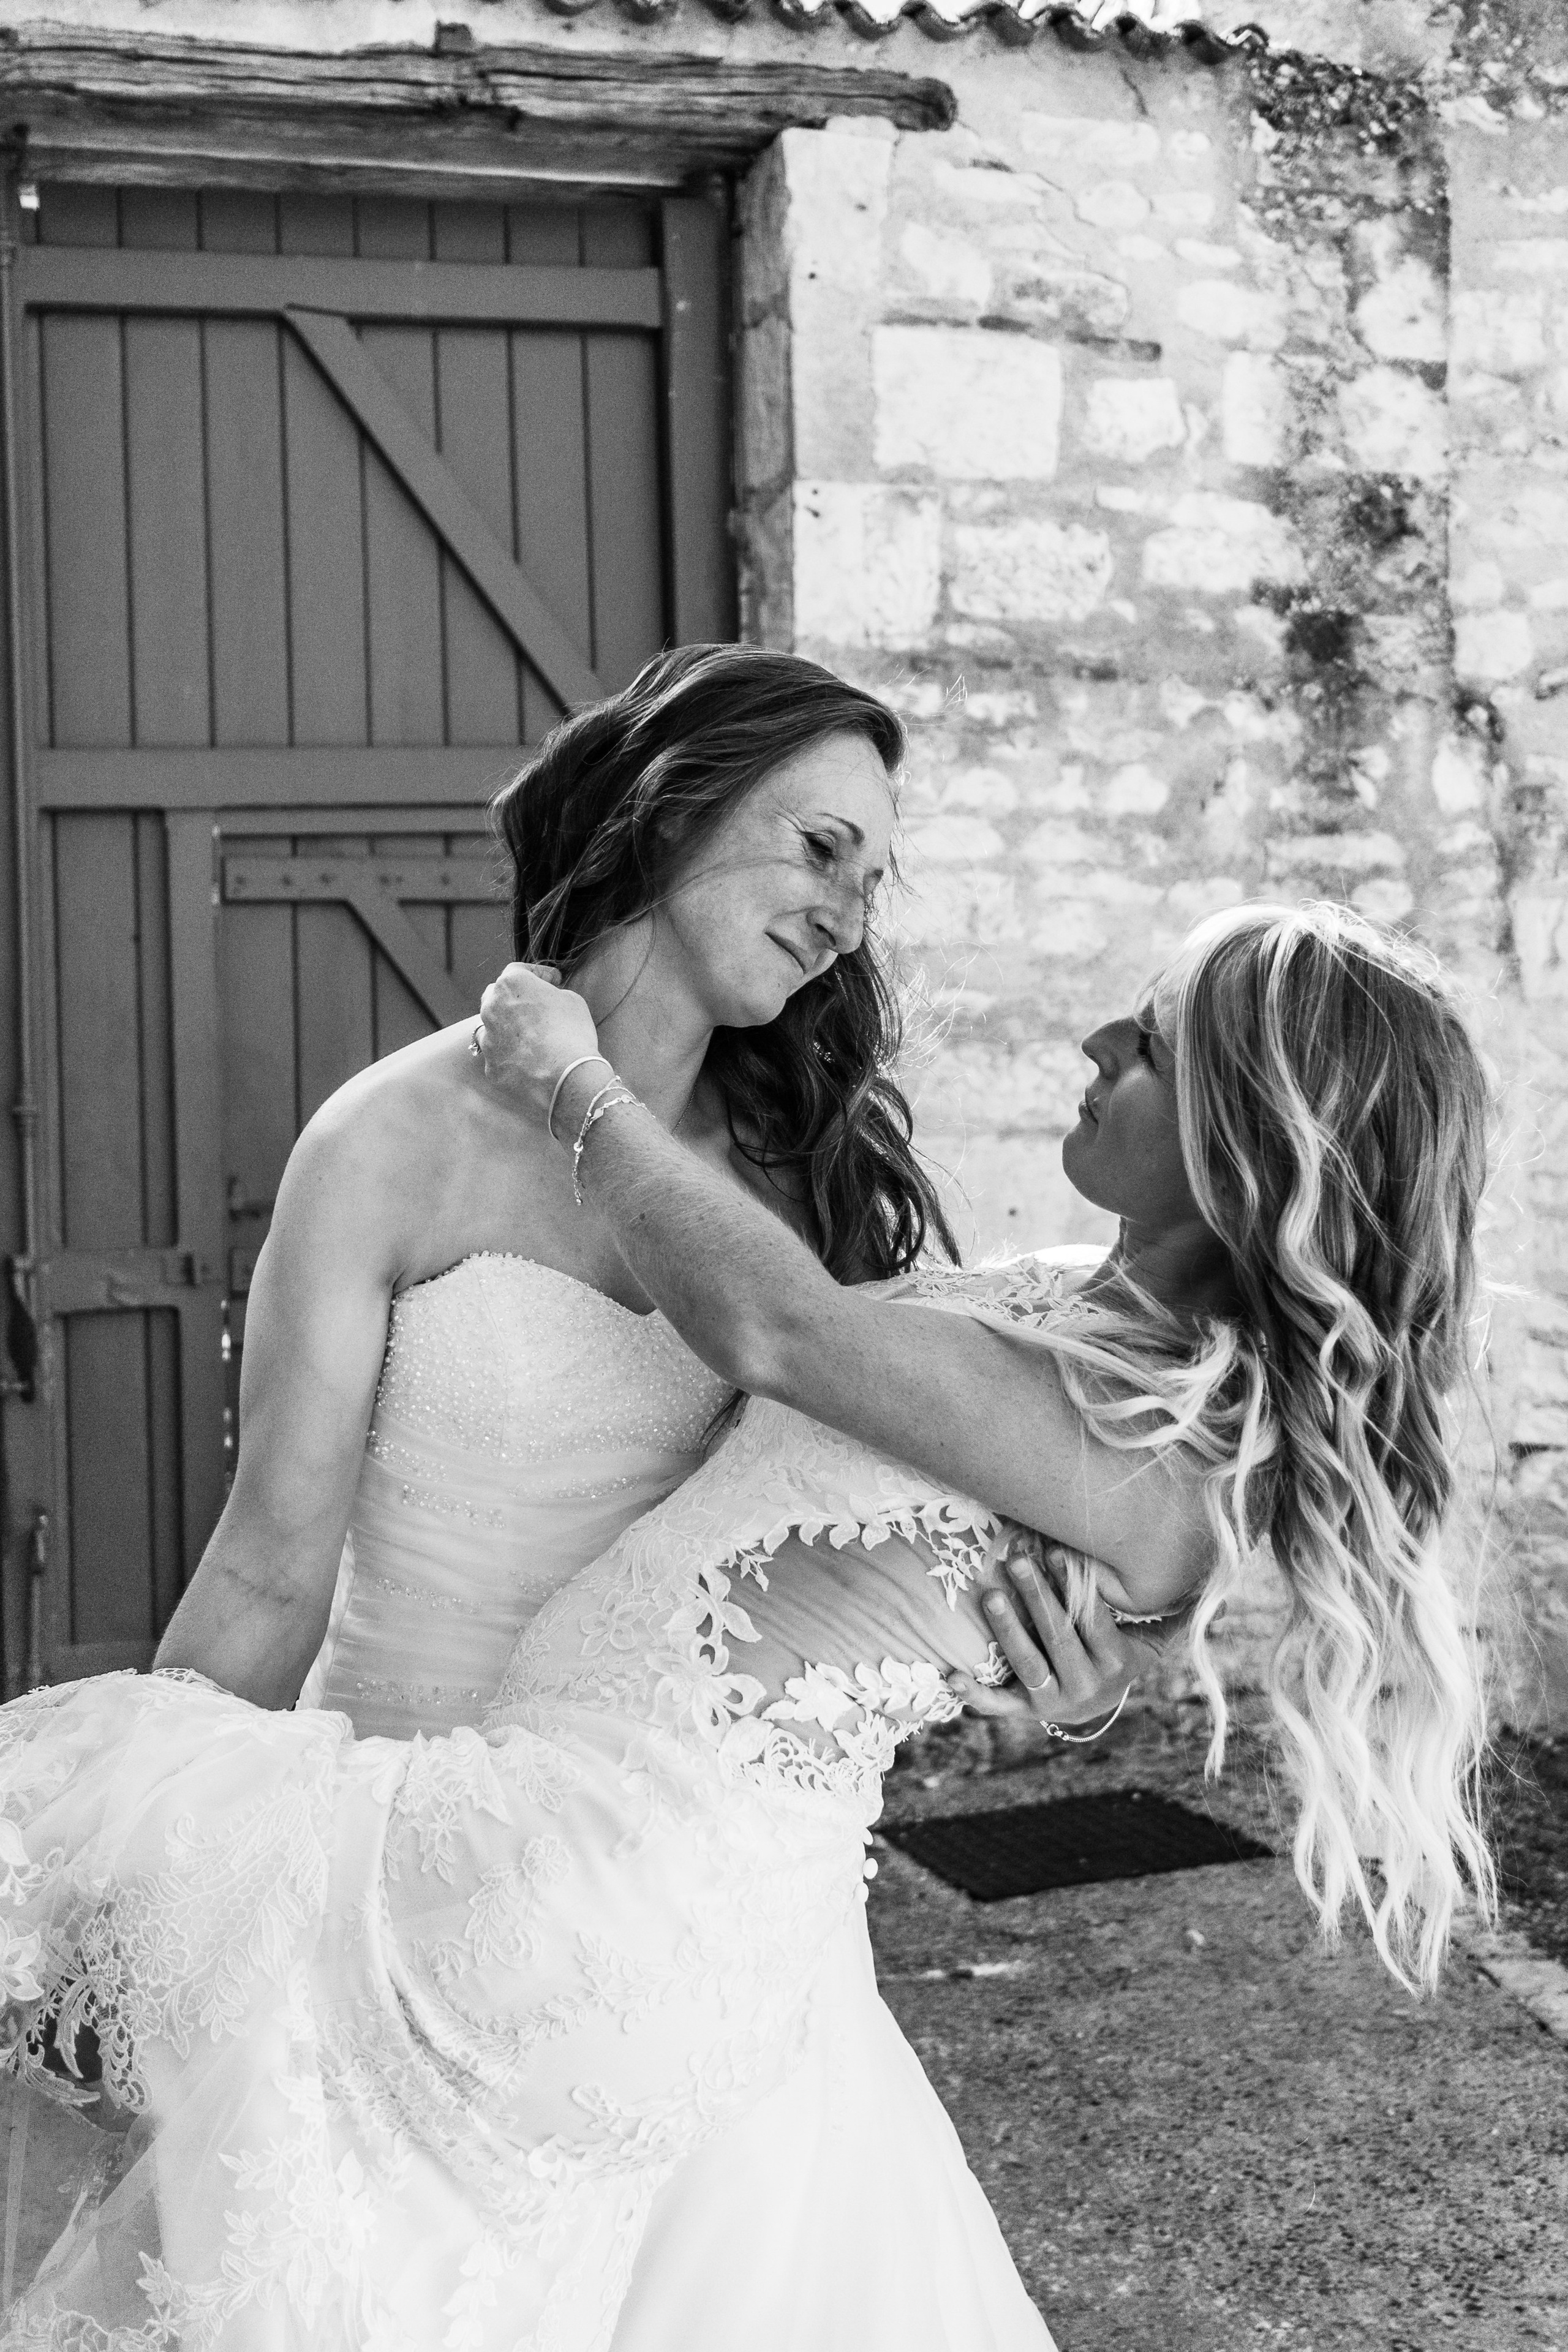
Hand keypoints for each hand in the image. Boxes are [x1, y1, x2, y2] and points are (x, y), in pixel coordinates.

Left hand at [474, 962, 602, 1131]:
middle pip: (496, 997)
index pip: (518, 970)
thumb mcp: (572, 1000)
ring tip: (528, 1037)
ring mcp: (488, 1039)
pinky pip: (498, 1056)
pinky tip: (528, 1061)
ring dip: (507, 1028)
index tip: (553, 981)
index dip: (538, 974)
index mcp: (510, 984)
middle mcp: (491, 1008)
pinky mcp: (491, 1066)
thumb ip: (552, 994)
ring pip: (492, 1028)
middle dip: (514, 999)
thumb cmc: (572, 1032)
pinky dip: (510, 1056)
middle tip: (534, 1006)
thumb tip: (547, 1000)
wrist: (565, 1077)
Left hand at [960, 1531, 1165, 1734]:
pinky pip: (997, 1705)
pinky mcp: (1024, 1712)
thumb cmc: (1118, 1660)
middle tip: (1016, 1560)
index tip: (1057, 1552)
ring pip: (1027, 1664)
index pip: (1093, 1622)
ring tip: (990, 1596)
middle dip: (1037, 1597)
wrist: (1095, 1709)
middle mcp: (1085, 1687)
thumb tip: (1214, 1596)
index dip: (1075, 1588)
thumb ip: (1177, 1620)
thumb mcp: (1150, 1644)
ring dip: (1008, 1630)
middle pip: (1058, 1638)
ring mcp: (1052, 1701)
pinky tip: (951, 1676)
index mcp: (1114, 1665)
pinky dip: (974, 1694)